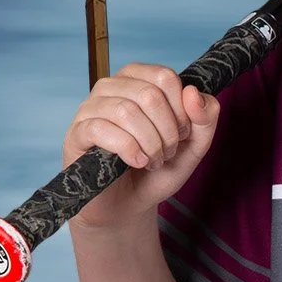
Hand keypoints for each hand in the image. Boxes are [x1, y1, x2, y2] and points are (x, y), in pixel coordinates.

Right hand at [63, 62, 219, 223]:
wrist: (128, 205)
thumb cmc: (157, 170)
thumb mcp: (193, 146)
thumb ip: (205, 118)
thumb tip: (193, 92)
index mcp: (138, 80)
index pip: (165, 77)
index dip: (182, 111)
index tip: (182, 135)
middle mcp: (111, 87)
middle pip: (149, 94)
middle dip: (167, 131)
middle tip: (167, 153)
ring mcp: (90, 108)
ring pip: (126, 111)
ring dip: (150, 143)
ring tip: (152, 161)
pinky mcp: (77, 133)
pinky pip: (102, 130)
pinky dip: (128, 150)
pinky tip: (136, 162)